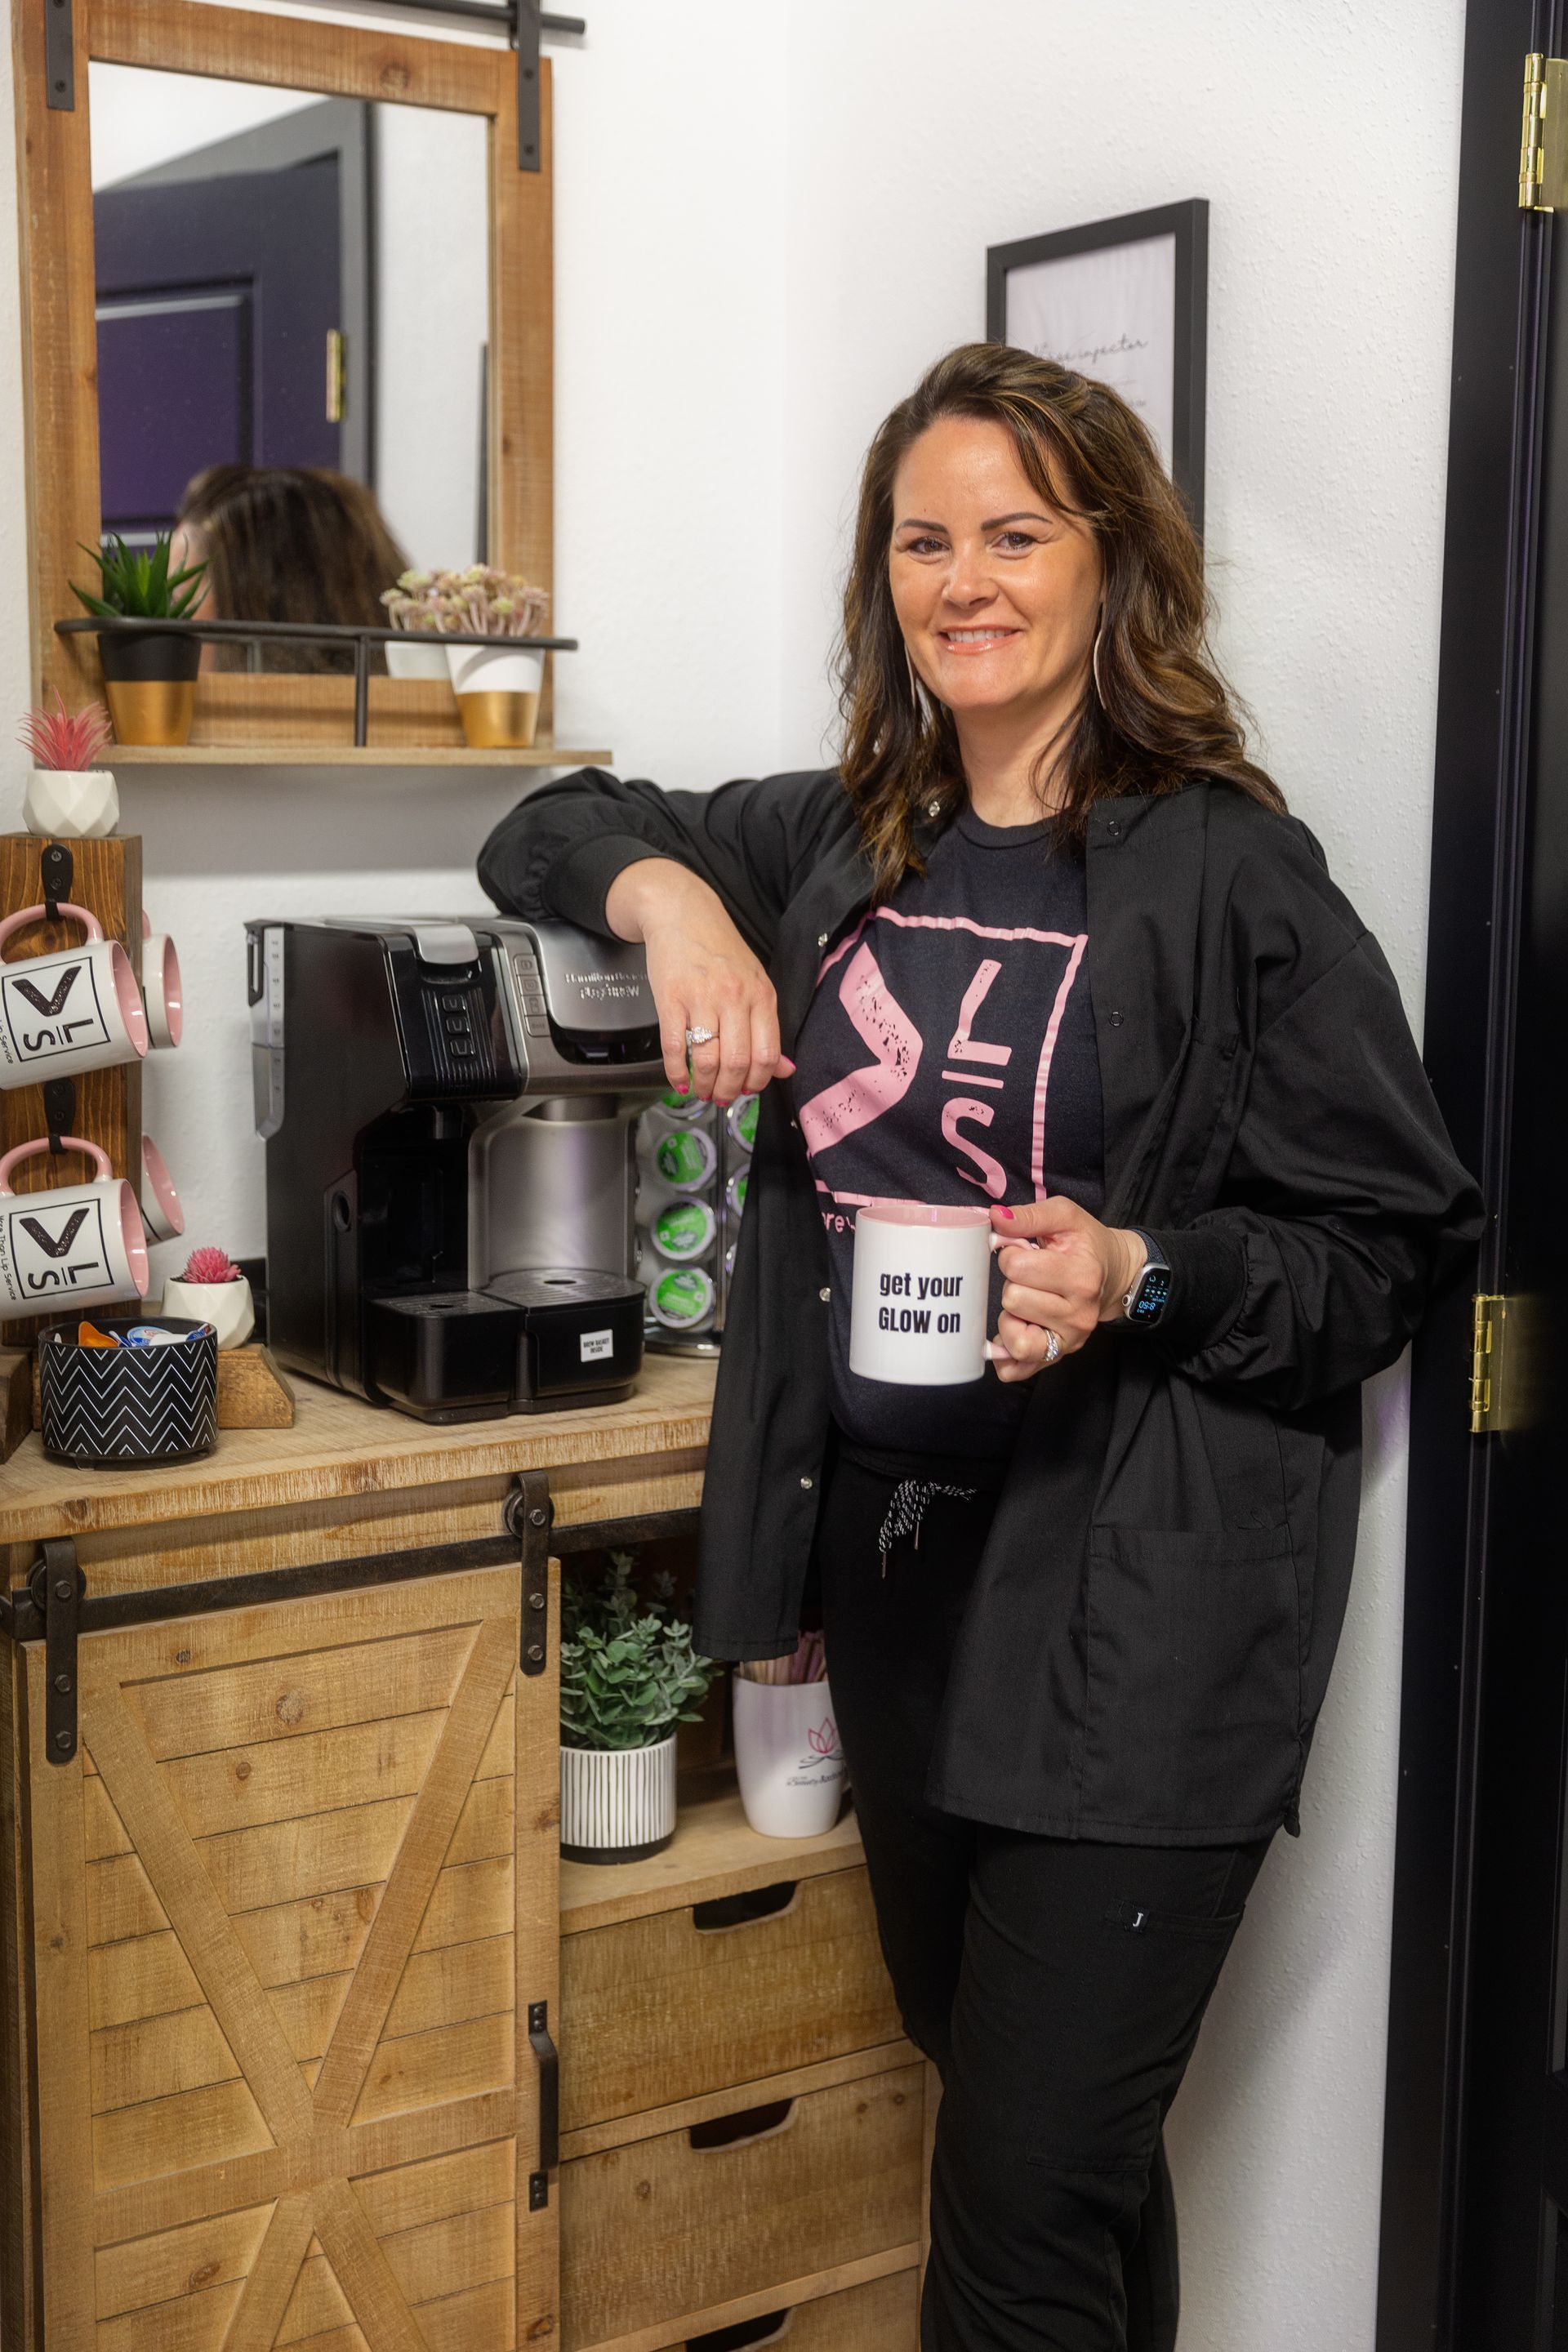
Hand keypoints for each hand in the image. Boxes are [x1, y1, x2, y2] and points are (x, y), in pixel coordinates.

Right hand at [605, 857, 793, 1101]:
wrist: (682, 913)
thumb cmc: (719, 949)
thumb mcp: (754, 982)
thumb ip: (767, 1027)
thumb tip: (785, 1069)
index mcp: (761, 995)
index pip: (767, 1054)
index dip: (758, 1082)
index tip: (748, 1091)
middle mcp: (734, 997)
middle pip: (738, 1063)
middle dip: (729, 1090)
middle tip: (721, 1097)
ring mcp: (701, 998)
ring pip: (707, 1059)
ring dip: (703, 1085)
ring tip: (700, 1090)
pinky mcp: (670, 998)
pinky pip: (674, 1047)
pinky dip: (676, 1072)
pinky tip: (678, 1080)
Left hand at [986, 1197, 1145, 1382]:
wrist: (1114, 1275)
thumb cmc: (1086, 1245)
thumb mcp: (1065, 1216)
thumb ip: (1030, 1215)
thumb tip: (995, 1218)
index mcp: (1082, 1276)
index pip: (1016, 1266)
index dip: (1011, 1254)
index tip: (1025, 1252)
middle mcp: (1079, 1314)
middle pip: (1012, 1299)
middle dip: (1013, 1283)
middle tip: (1031, 1278)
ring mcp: (1070, 1340)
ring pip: (1013, 1337)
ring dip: (1010, 1316)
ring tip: (1026, 1301)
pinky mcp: (1058, 1356)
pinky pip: (1018, 1369)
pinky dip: (1006, 1353)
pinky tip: (1011, 1331)